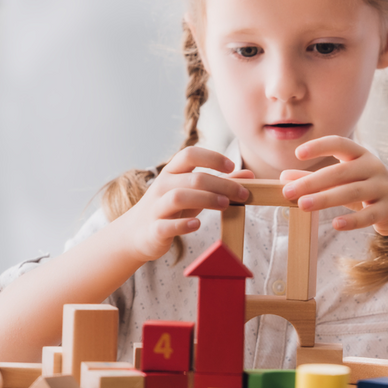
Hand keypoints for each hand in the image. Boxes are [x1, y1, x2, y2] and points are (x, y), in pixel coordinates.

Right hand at [120, 146, 250, 261]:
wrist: (137, 233)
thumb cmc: (172, 209)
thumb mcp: (195, 192)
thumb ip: (221, 182)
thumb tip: (250, 175)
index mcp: (172, 172)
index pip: (189, 154)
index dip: (212, 157)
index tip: (232, 166)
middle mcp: (163, 186)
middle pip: (193, 178)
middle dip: (221, 184)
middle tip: (242, 193)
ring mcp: (156, 207)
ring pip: (179, 197)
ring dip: (206, 199)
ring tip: (225, 204)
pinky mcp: (153, 229)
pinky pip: (166, 225)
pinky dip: (183, 225)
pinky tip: (197, 225)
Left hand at [280, 136, 387, 234]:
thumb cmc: (367, 190)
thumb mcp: (344, 181)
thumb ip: (316, 178)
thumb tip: (284, 178)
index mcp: (362, 155)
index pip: (340, 143)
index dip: (320, 146)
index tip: (298, 154)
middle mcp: (374, 167)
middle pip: (340, 171)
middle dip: (313, 181)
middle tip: (289, 191)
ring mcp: (383, 188)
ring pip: (352, 192)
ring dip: (325, 198)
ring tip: (303, 205)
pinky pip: (369, 215)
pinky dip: (352, 221)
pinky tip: (335, 224)